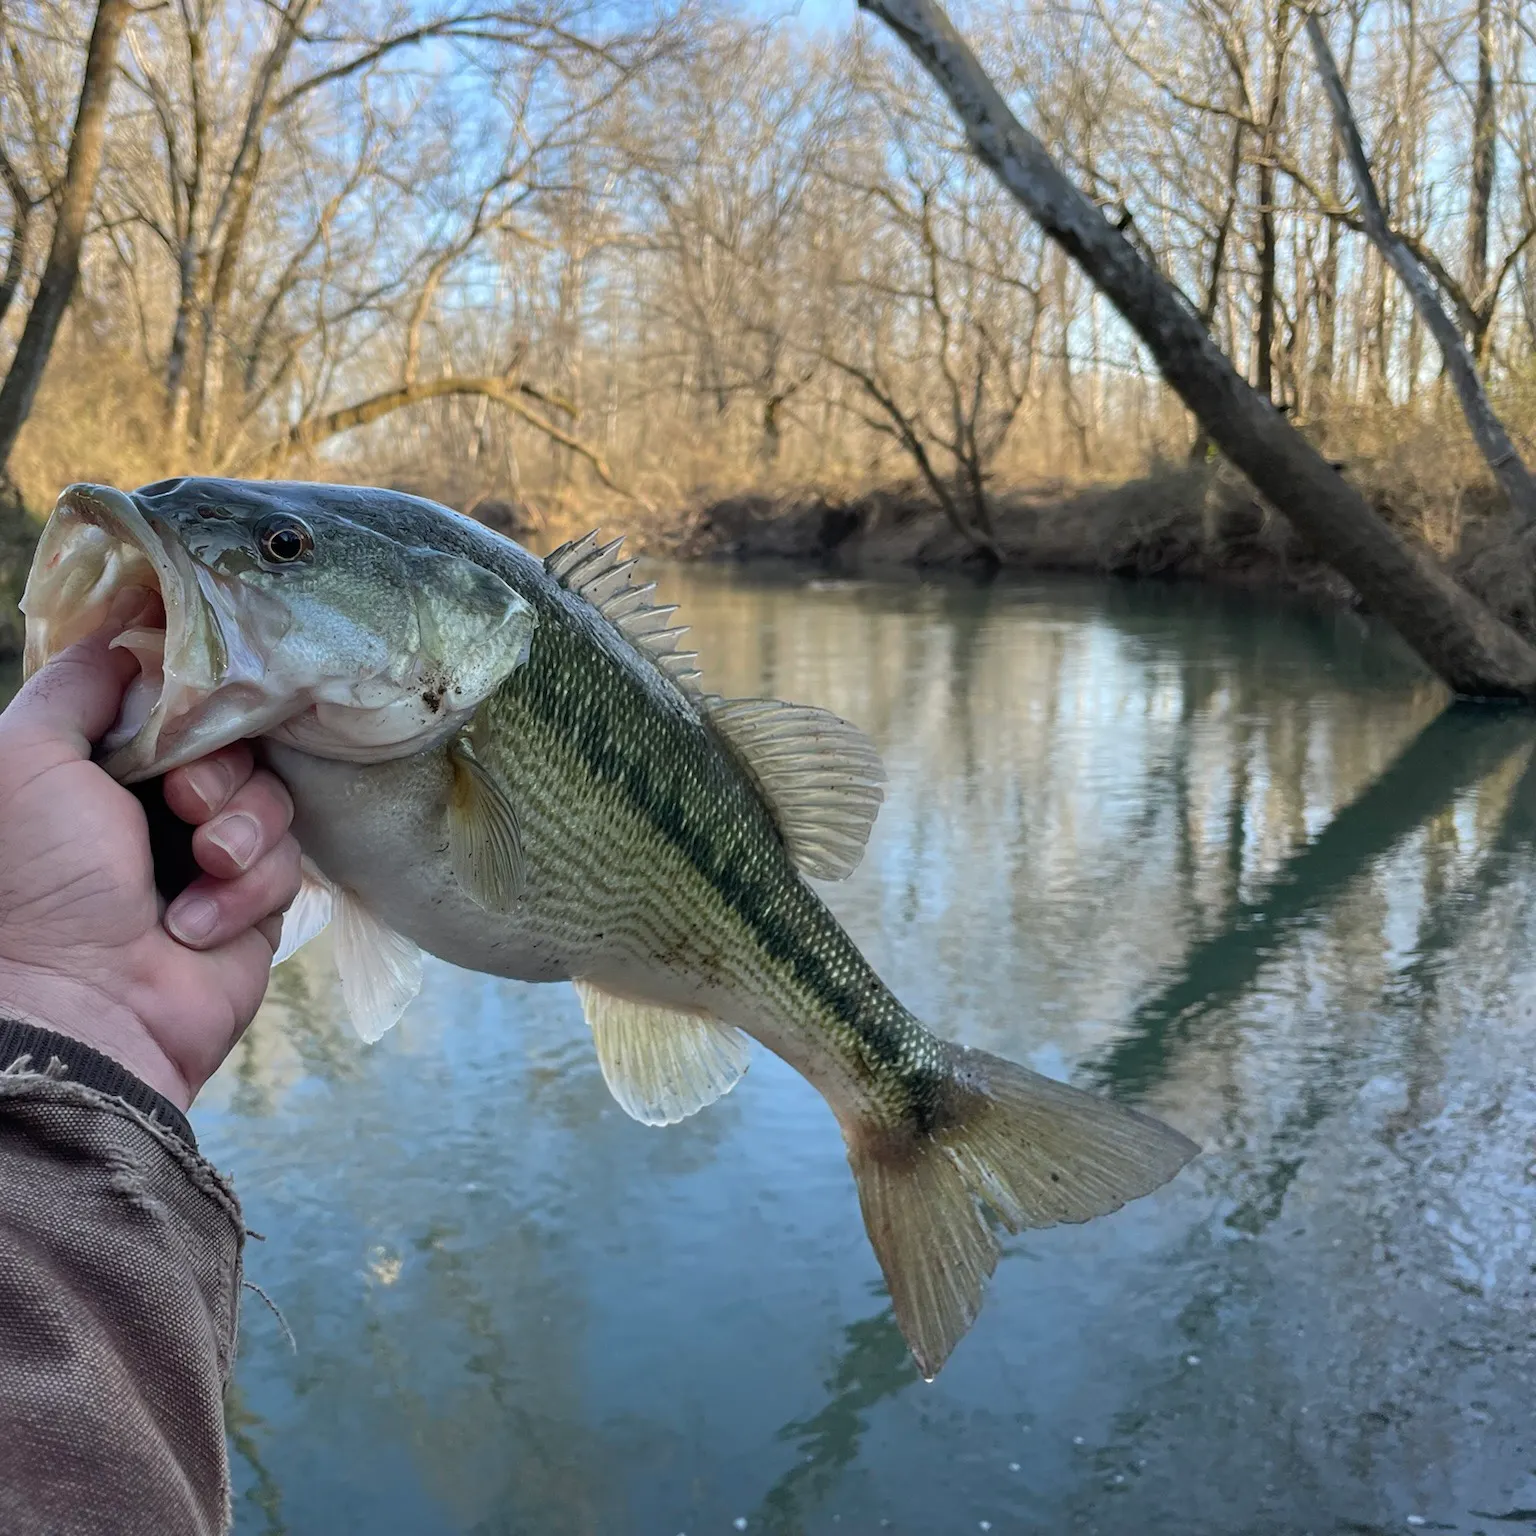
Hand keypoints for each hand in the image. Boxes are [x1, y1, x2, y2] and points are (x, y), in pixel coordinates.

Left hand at [0, 599, 301, 1108]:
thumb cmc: (42, 881)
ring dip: (238, 830)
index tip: (189, 708)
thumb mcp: (24, 755)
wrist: (87, 1006)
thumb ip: (75, 681)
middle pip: (233, 744)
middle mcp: (153, 808)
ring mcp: (210, 856)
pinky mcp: (256, 903)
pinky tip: (198, 923)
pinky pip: (288, 861)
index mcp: (97, 769)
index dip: (191, 701)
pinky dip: (246, 889)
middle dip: (216, 770)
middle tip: (182, 803)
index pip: (173, 704)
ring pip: (270, 798)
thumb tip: (130, 633)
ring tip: (199, 867)